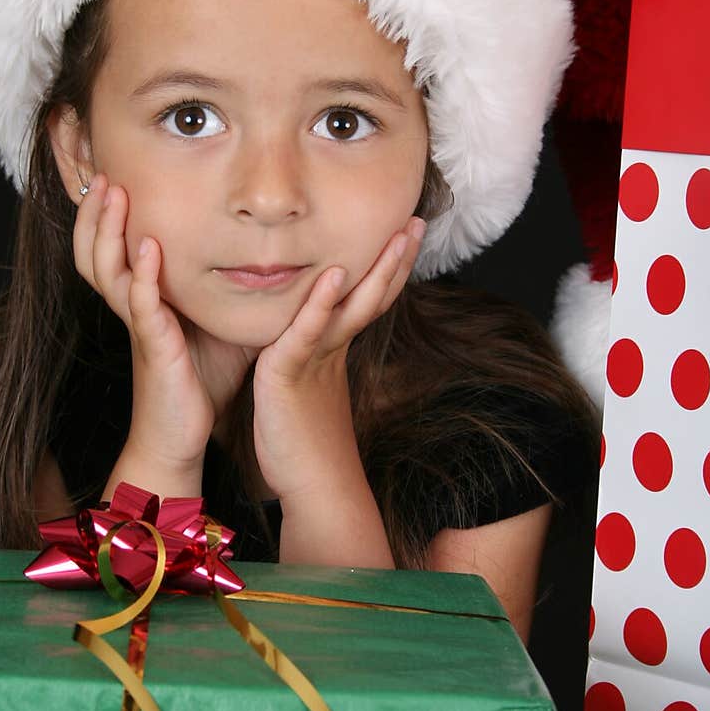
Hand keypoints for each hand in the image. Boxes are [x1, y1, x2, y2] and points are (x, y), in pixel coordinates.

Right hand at [73, 174, 253, 471]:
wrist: (180, 437)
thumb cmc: (199, 381)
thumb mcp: (211, 320)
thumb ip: (220, 286)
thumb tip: (256, 251)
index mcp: (141, 299)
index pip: (108, 246)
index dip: (103, 212)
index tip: (111, 172)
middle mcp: (131, 308)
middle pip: (92, 249)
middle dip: (94, 210)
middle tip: (101, 171)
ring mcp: (139, 326)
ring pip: (107, 270)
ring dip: (109, 230)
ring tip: (114, 194)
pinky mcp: (153, 346)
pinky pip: (141, 306)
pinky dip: (144, 275)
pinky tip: (150, 249)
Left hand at [252, 217, 425, 502]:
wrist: (313, 489)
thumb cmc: (302, 448)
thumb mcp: (304, 392)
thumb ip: (307, 363)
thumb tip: (308, 351)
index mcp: (334, 350)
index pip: (366, 299)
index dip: (388, 268)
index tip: (405, 233)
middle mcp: (333, 350)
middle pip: (373, 294)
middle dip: (396, 258)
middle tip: (417, 221)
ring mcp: (317, 359)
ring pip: (353, 305)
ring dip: (377, 269)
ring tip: (399, 234)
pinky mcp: (292, 371)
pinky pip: (308, 331)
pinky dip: (321, 302)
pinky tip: (336, 273)